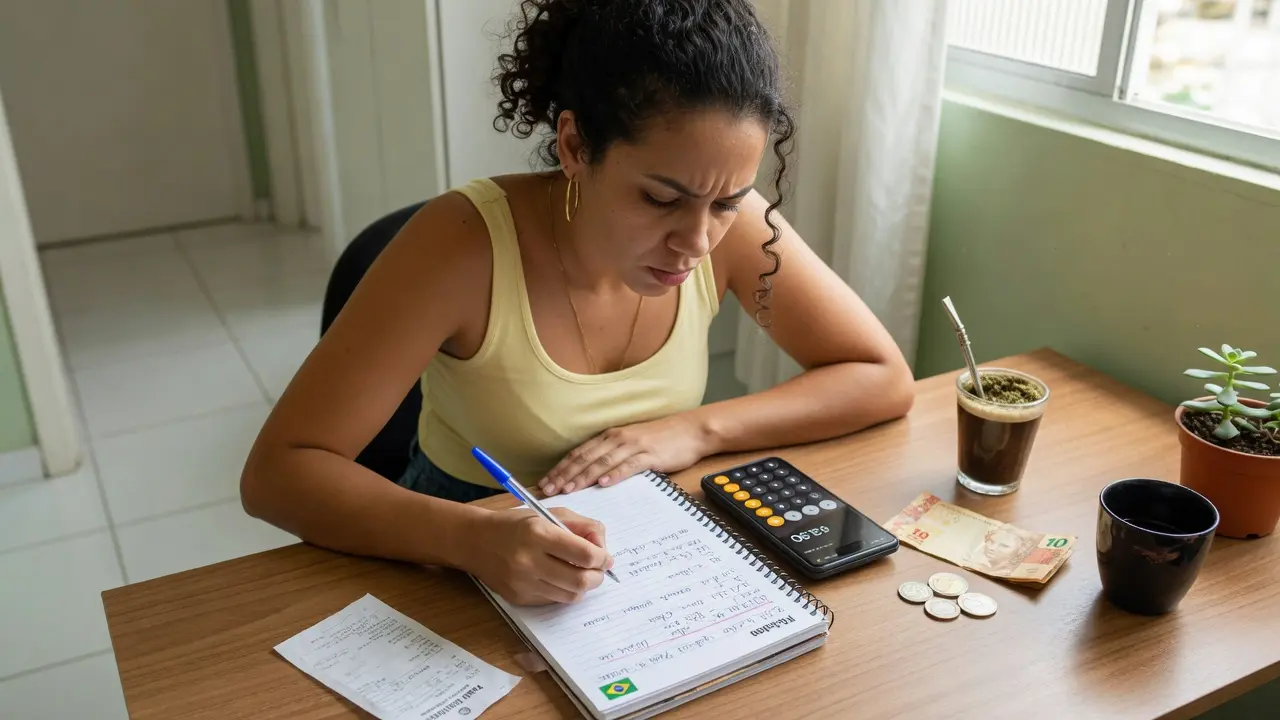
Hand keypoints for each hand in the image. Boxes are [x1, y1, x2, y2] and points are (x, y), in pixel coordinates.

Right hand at [466, 506, 613, 604]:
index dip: (602, 558)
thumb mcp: (548, 514)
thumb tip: (602, 547)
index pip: (584, 554)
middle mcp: (529, 560)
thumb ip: (580, 526)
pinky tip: (560, 578)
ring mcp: (523, 583)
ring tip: (581, 574)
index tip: (606, 557)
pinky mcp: (519, 598)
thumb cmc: (515, 524)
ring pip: (570, 595)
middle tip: (599, 570)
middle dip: (598, 576)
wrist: (475, 541)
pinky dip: (564, 591)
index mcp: (538, 533)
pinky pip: (554, 600)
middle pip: (580, 580)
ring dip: (583, 586)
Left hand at [539, 414, 710, 495]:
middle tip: (548, 490)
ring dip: (583, 476)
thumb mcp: (631, 445)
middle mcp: (617, 438)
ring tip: (569, 489)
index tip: (545, 482)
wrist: (691, 430)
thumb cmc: (661, 440)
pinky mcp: (649, 455)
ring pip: (602, 462)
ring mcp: (633, 446)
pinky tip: (603, 483)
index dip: (560, 468)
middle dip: (564, 474)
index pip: (579, 453)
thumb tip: (591, 477)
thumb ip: (612, 457)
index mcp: (610, 437)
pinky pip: (629, 465)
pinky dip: (615, 474)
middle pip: (585, 458)